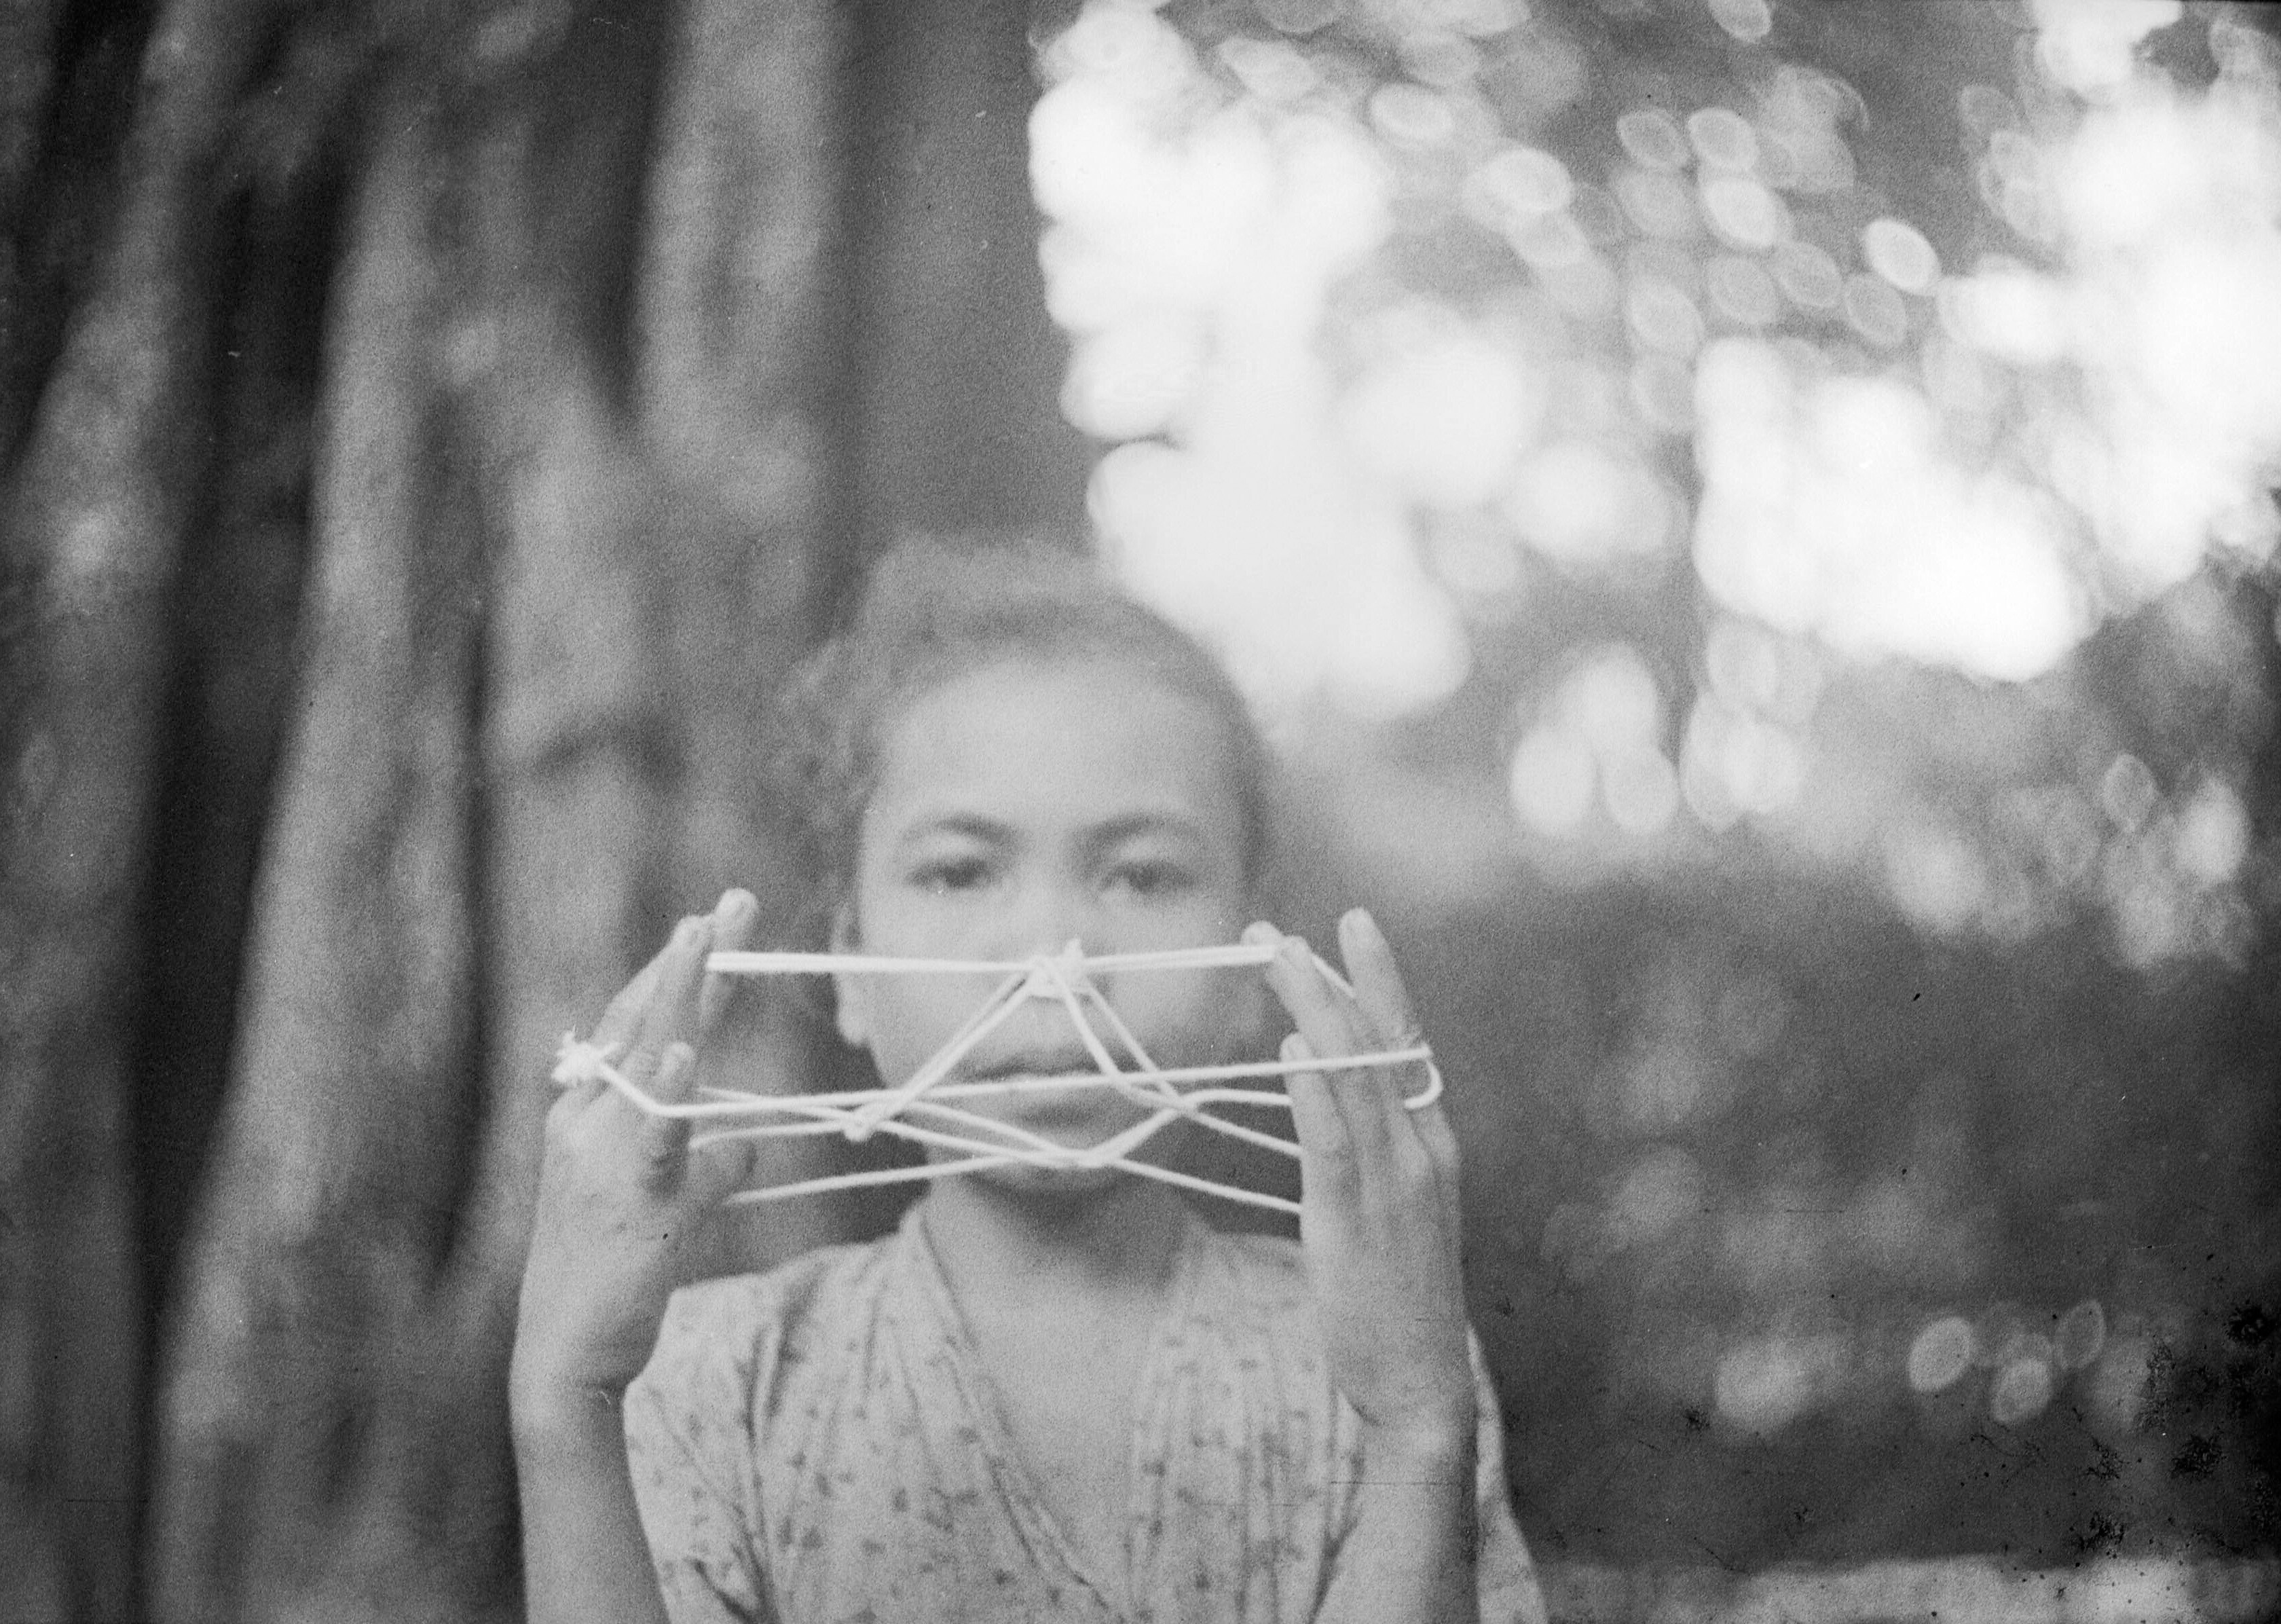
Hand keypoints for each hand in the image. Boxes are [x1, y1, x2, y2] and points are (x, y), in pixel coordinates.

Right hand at [511, 890, 760, 1418]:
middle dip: (690, 956)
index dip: (676, 970)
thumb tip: (749, 1142)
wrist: (564, 1360)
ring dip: (680, 994)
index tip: (712, 920)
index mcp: (587, 1114)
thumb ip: (706, 1166)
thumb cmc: (613, 1279)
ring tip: (705, 936)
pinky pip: (654, 1136)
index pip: (637, 1023)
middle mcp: (586, 1121)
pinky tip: (687, 1051)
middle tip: (731, 900)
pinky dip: (669, 1091)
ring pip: (647, 1057)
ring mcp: (601, 1156)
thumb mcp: (667, 1207)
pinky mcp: (628, 1199)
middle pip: (645, 1020)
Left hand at [1250, 910, 1473, 1456]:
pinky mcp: (1356, 1221)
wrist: (1422, 1386)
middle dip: (1332, 978)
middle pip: (1378, 1044)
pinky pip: (1334, 1141)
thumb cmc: (1399, 1301)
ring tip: (1278, 959)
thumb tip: (1324, 1084)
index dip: (1379, 981)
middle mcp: (1421, 1152)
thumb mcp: (1393, 1210)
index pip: (1406, 1043)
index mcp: (1433, 1146)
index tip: (1352, 926)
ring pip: (1353, 1077)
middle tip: (1284, 930)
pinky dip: (1315, 1089)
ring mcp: (1394, 1185)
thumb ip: (1368, 1149)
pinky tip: (1295, 1048)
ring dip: (1314, 1010)